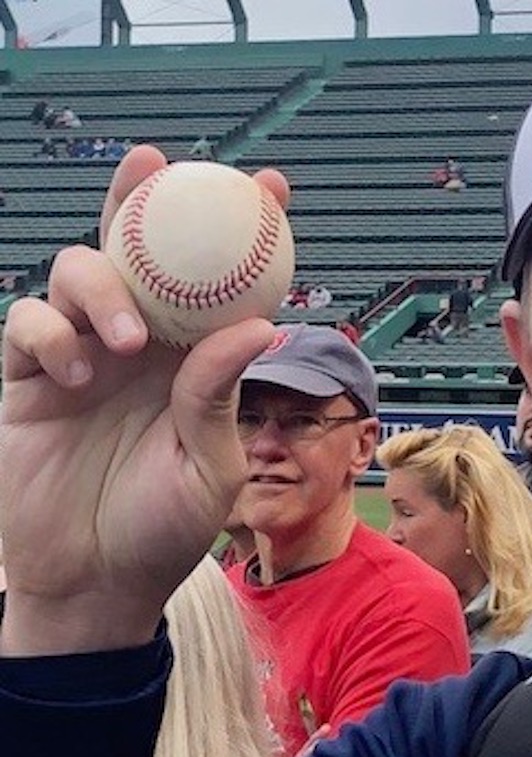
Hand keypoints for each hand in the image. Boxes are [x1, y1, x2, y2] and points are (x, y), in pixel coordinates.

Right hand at [0, 145, 288, 655]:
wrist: (97, 581)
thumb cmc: (165, 530)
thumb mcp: (210, 467)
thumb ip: (218, 394)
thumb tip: (258, 321)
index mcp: (193, 365)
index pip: (217, 287)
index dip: (238, 235)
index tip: (271, 189)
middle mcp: (139, 349)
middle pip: (137, 252)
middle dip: (144, 200)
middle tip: (160, 165)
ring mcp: (80, 357)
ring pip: (76, 271)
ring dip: (100, 285)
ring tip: (127, 341)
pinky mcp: (26, 378)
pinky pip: (26, 322)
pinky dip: (49, 330)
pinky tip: (76, 369)